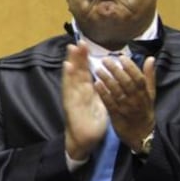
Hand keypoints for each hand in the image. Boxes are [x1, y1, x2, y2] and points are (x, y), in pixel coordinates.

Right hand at [62, 41, 107, 160]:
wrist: (85, 139)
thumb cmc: (93, 122)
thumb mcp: (103, 103)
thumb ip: (106, 90)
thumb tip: (112, 79)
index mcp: (86, 91)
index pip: (86, 71)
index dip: (85, 59)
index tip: (86, 45)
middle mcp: (78, 91)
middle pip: (77, 70)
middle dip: (78, 56)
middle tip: (79, 40)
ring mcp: (72, 96)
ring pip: (72, 75)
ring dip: (71, 61)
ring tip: (72, 48)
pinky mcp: (70, 103)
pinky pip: (69, 88)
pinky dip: (67, 76)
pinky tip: (67, 66)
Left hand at [93, 55, 155, 150]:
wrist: (141, 134)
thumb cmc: (144, 110)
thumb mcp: (150, 94)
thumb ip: (149, 76)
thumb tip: (150, 58)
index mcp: (144, 93)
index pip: (138, 78)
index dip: (130, 67)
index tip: (121, 57)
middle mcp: (135, 99)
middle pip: (126, 83)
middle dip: (115, 70)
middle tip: (105, 60)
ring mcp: (125, 107)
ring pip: (116, 91)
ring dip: (107, 80)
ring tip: (98, 69)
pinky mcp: (116, 115)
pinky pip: (109, 103)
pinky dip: (103, 93)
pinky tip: (96, 84)